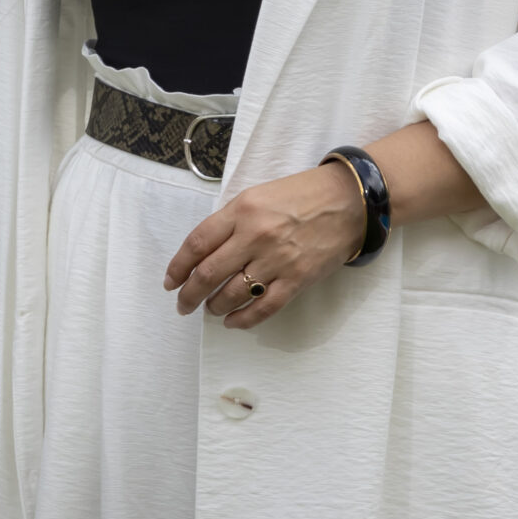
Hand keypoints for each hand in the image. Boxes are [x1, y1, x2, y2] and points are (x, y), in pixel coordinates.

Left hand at [163, 160, 364, 328]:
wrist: (347, 201)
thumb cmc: (299, 196)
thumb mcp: (256, 196)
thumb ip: (229, 221)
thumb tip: (204, 252)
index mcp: (240, 211)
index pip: (197, 243)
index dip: (178, 266)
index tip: (170, 281)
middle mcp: (254, 236)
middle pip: (209, 273)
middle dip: (189, 294)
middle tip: (182, 305)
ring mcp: (276, 259)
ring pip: (233, 293)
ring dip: (215, 306)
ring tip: (209, 310)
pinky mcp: (297, 279)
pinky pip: (264, 307)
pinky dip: (244, 319)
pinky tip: (233, 322)